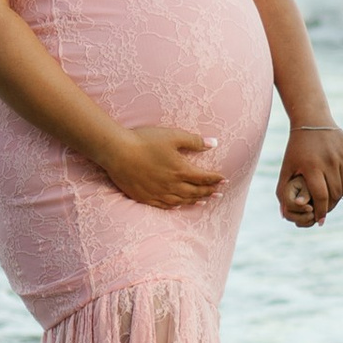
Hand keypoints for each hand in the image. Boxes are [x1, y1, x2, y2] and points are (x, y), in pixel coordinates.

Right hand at [97, 123, 226, 208]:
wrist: (117, 152)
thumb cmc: (145, 141)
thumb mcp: (172, 136)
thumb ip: (194, 141)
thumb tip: (214, 143)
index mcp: (180, 170)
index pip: (204, 177)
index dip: (215, 179)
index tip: (224, 180)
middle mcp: (172, 185)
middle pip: (195, 191)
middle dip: (209, 192)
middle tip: (219, 194)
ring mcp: (158, 193)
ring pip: (182, 200)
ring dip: (195, 201)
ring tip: (204, 202)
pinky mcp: (145, 197)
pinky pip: (164, 206)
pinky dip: (175, 207)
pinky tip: (179, 206)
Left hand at [277, 122, 342, 224]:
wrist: (312, 120)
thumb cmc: (297, 149)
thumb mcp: (286, 168)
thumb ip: (282, 192)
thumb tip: (284, 215)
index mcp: (311, 166)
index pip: (321, 197)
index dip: (322, 211)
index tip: (321, 220)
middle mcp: (329, 160)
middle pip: (335, 194)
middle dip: (331, 205)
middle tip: (327, 207)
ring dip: (341, 196)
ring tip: (334, 196)